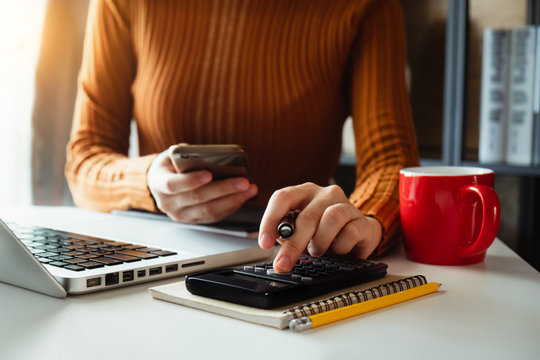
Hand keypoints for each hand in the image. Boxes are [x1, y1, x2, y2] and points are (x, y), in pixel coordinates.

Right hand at [147, 150, 257, 222]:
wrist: (161, 183)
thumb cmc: (170, 165)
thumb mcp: (172, 155)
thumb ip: (187, 155)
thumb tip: (212, 155)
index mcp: (159, 183)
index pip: (173, 185)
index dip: (191, 180)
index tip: (209, 174)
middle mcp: (168, 203)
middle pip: (198, 198)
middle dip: (224, 189)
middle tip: (243, 181)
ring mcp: (181, 215)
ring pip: (209, 210)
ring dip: (233, 200)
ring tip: (249, 189)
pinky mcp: (194, 220)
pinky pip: (215, 216)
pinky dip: (231, 206)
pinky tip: (243, 197)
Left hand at [258, 182, 381, 271]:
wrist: (359, 234)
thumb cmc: (324, 232)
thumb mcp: (302, 231)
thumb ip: (287, 234)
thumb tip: (277, 248)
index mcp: (304, 192)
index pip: (282, 197)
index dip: (270, 220)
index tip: (265, 243)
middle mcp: (325, 194)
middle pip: (306, 216)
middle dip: (293, 245)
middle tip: (284, 264)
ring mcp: (346, 205)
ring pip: (331, 218)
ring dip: (320, 242)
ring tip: (318, 251)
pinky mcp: (362, 220)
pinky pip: (350, 233)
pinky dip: (340, 247)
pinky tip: (339, 250)